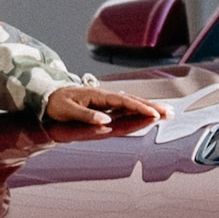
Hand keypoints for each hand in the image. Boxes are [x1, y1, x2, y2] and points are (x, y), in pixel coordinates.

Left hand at [37, 80, 163, 131]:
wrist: (48, 96)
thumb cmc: (56, 103)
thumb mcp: (68, 111)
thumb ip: (86, 116)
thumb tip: (106, 121)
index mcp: (98, 97)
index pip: (124, 102)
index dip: (140, 108)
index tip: (154, 114)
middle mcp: (106, 96)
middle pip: (133, 101)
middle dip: (152, 106)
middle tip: (170, 113)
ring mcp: (107, 100)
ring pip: (132, 103)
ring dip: (149, 107)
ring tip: (166, 112)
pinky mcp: (106, 104)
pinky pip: (126, 106)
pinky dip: (139, 109)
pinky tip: (149, 112)